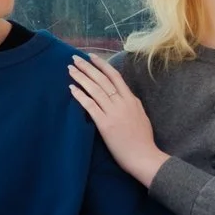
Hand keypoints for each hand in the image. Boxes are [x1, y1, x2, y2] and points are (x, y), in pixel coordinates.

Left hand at [69, 55, 169, 185]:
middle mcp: (122, 102)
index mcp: (131, 99)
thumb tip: (125, 95)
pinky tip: (71, 88)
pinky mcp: (105, 124)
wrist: (144, 157)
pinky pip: (90, 106)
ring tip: (70, 69)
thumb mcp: (141, 116)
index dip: (102, 65)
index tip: (91, 57)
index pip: (115, 76)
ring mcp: (113, 113)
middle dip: (87, 67)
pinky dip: (80, 96)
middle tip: (74, 58)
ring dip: (81, 77)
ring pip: (95, 89)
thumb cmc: (143, 140)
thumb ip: (133, 104)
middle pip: (102, 79)